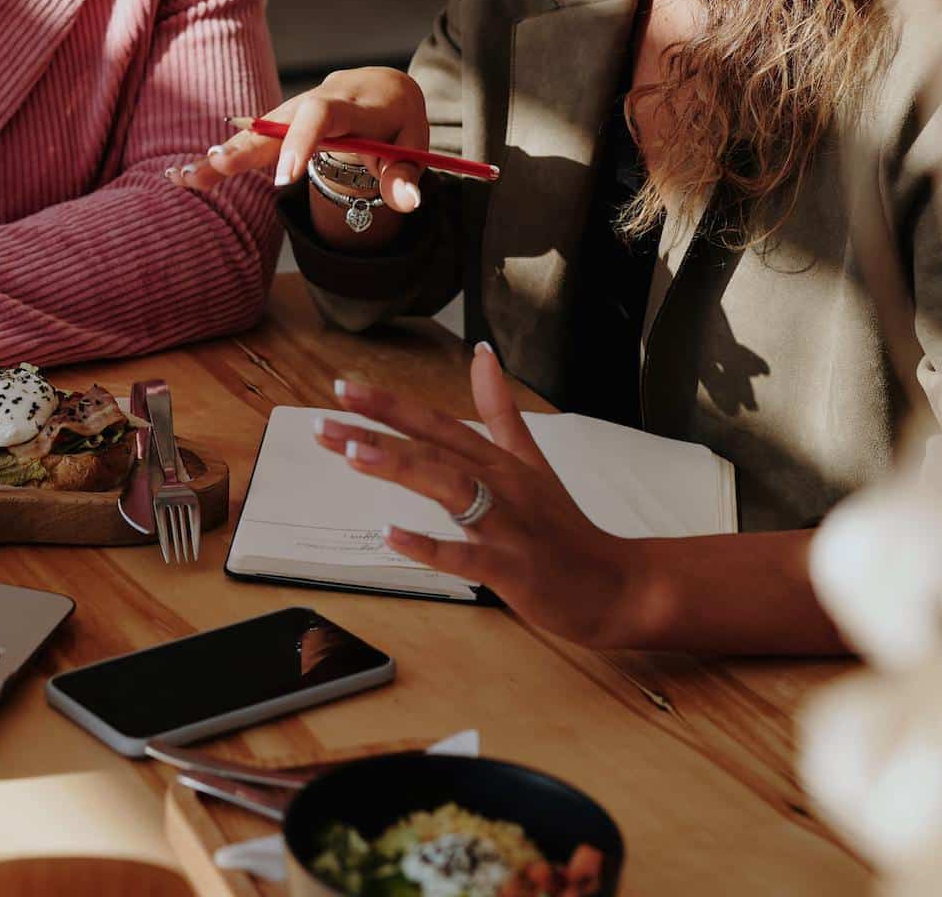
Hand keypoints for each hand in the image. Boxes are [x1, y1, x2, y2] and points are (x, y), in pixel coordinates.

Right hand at [169, 68, 430, 247]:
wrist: (384, 87)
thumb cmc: (399, 123)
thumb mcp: (413, 147)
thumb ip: (405, 176)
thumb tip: (407, 205)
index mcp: (354, 103)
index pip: (322, 114)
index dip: (300, 142)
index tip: (282, 180)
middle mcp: (319, 98)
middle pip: (277, 120)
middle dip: (246, 145)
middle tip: (216, 168)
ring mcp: (296, 108)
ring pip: (256, 128)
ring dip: (223, 153)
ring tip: (186, 179)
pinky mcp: (281, 121)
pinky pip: (250, 136)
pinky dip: (222, 155)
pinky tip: (186, 174)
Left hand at [320, 344, 643, 646]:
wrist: (617, 586)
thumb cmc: (565, 528)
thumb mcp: (531, 461)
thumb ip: (501, 411)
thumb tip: (483, 355)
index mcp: (499, 461)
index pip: (436, 423)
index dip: (389, 404)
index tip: (342, 386)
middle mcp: (500, 485)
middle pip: (433, 449)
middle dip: (376, 432)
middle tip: (323, 421)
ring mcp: (507, 525)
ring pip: (449, 486)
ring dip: (401, 467)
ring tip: (351, 454)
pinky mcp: (513, 568)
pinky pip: (466, 556)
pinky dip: (430, 545)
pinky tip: (391, 535)